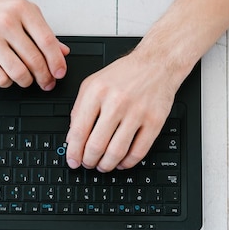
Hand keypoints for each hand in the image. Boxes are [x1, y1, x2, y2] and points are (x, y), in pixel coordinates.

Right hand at [0, 0, 69, 90]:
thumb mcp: (22, 12)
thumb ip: (43, 32)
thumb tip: (62, 52)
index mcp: (22, 10)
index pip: (47, 42)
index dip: (57, 62)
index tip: (60, 73)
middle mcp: (6, 22)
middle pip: (34, 60)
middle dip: (44, 77)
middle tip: (46, 82)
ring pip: (18, 73)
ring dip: (27, 82)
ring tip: (27, 79)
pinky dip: (8, 83)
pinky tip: (8, 76)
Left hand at [65, 50, 180, 171]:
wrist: (157, 63)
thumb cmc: (124, 75)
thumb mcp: (93, 84)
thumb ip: (78, 109)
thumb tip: (72, 139)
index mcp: (97, 92)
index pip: (79, 131)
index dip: (74, 151)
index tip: (73, 160)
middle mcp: (117, 102)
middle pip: (96, 145)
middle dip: (89, 161)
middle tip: (88, 164)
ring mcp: (137, 112)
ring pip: (116, 152)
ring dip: (106, 165)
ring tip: (103, 166)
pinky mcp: (154, 121)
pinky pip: (139, 151)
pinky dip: (127, 163)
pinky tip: (122, 162)